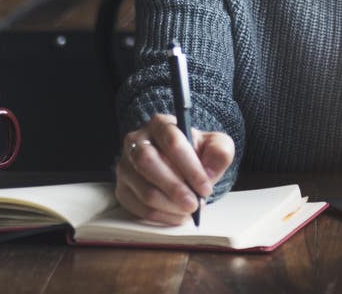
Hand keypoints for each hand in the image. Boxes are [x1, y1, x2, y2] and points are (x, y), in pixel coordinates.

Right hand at [115, 114, 234, 224]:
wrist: (180, 164)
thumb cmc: (196, 153)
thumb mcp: (215, 145)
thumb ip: (220, 152)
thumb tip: (209, 172)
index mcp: (160, 124)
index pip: (171, 141)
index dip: (189, 167)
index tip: (205, 187)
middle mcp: (136, 141)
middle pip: (148, 163)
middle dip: (175, 188)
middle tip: (194, 204)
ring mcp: (125, 165)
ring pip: (143, 189)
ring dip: (169, 205)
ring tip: (189, 211)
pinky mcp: (122, 188)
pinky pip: (137, 207)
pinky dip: (161, 216)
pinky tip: (177, 216)